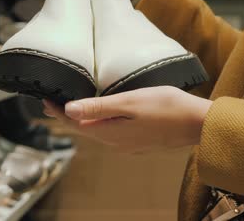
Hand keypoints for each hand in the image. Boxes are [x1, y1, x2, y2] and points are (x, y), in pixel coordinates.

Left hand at [43, 86, 211, 152]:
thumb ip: (98, 107)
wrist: (199, 124)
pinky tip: (101, 116)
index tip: (44, 100)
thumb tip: (68, 110)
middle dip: (67, 116)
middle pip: (84, 129)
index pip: (75, 123)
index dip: (58, 111)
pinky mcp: (139, 141)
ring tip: (72, 108)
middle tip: (51, 103)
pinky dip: (99, 123)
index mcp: (110, 133)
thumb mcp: (128, 102)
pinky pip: (111, 133)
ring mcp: (128, 145)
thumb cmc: (166, 107)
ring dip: (83, 119)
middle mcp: (116, 143)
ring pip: (97, 132)